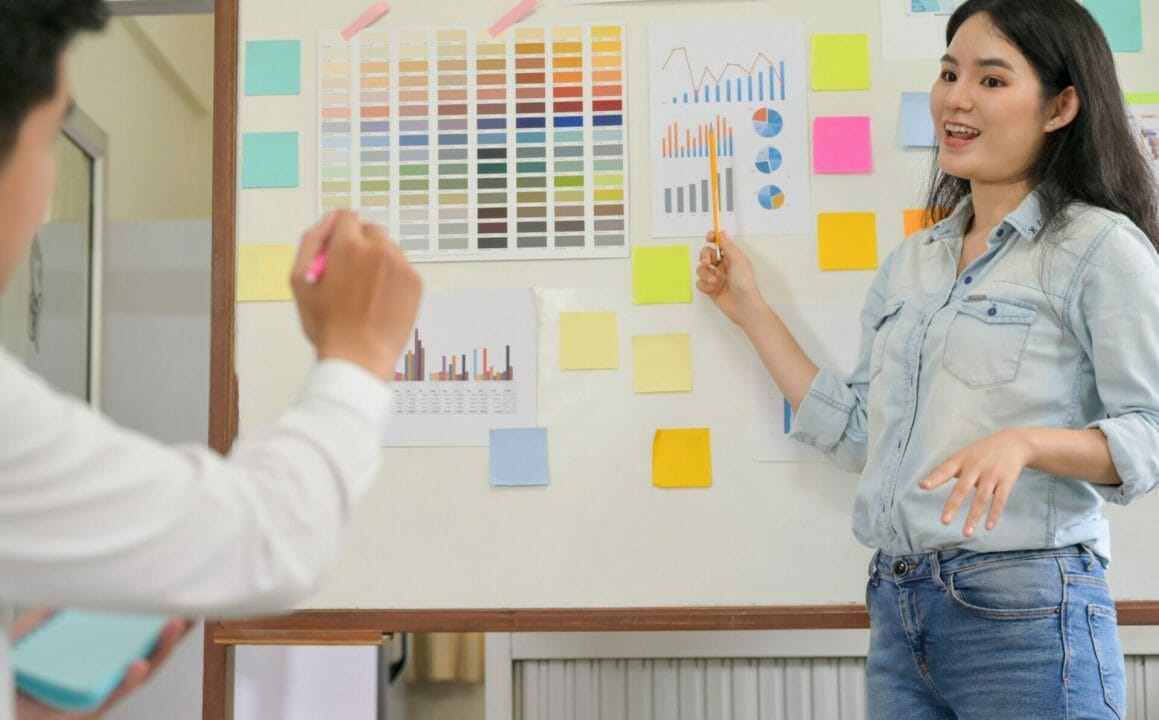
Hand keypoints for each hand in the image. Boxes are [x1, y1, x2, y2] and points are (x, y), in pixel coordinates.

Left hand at [12, 610, 190, 719]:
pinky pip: (113, 696)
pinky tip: (137, 664)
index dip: (156, 615)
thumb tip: (68, 586)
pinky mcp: (89, 710)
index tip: (176, 593)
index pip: (132, 633)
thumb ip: (46, 613)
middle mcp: (103, 673)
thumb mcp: (29, 636)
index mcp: (95, 655)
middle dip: (173, 629)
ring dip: (160, 649)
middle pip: (148, 649)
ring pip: (140, 671)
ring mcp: (99, 691)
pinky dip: (128, 681)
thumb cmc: (14, 678)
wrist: (1, 704)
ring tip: (174, 626)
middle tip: (192, 606)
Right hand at [291, 210, 422, 380]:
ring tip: (364, 291)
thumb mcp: (301, 280)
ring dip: (377, 259)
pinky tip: (379, 299)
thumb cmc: (328, 324)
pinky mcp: (415, 282)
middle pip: (369, 230)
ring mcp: (401, 265)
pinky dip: (392, 277)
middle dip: (359, 244)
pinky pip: (402, 268)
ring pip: (388, 248)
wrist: (359, 356)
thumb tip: (328, 219)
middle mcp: (379, 250)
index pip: (346, 216)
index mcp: (348, 246)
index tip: (336, 246)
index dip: (338, 230)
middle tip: (348, 273)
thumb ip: (312, 241)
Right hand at [694, 230, 765, 328]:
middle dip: (704, 257)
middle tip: (708, 263)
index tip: (708, 238)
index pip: (719, 243)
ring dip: (706, 274)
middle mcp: (723, 266)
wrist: (743, 306)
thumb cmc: (744, 283)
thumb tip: (722, 233)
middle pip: (706, 254)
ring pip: (701, 269)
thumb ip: (728, 245)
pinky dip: (704, 285)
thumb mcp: (738, 260)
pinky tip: (712, 289)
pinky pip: (700, 282)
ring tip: (715, 282)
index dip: (712, 238)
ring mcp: (716, 277)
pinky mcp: (710, 289)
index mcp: (731, 257)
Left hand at [919, 429, 1031, 536]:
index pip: (945, 469)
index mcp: (962, 459)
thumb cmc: (983, 452)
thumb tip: (925, 484)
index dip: (934, 478)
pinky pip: (1000, 500)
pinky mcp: (1006, 481)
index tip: (922, 486)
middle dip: (953, 505)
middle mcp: (976, 467)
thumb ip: (949, 469)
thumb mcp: (965, 454)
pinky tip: (988, 527)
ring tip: (966, 533)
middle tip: (944, 521)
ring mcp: (992, 474)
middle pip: (962, 488)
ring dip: (973, 517)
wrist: (1014, 442)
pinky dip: (994, 514)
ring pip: (981, 499)